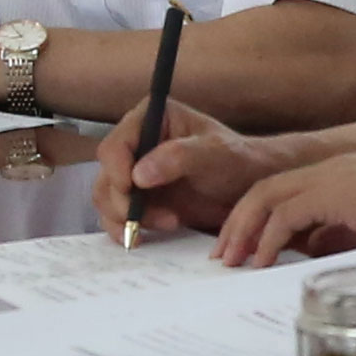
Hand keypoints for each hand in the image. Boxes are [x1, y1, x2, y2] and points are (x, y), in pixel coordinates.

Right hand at [97, 114, 295, 239]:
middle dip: (122, 200)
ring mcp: (134, 172)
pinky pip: (117, 216)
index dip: (116, 169)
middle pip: (106, 174)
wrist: (249, 189)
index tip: (130, 188)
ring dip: (127, 217)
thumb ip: (178, 157)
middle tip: (145, 218)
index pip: (116, 144)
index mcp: (150, 118)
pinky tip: (144, 236)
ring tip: (167, 222)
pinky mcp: (138, 198)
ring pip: (107, 197)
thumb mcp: (215, 154)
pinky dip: (126, 228)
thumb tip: (138, 174)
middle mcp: (136, 143)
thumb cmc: (237, 162)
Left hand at [217, 155, 355, 266]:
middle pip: (262, 191)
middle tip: (223, 255)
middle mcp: (325, 169)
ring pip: (264, 199)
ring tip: (232, 262)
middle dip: (236, 224)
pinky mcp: (331, 192)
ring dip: (243, 231)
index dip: (254, 218)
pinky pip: (285, 215)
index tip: (241, 246)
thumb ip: (337, 231)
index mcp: (334, 173)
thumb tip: (310, 249)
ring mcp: (327, 177)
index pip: (279, 190)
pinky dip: (268, 239)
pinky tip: (262, 262)